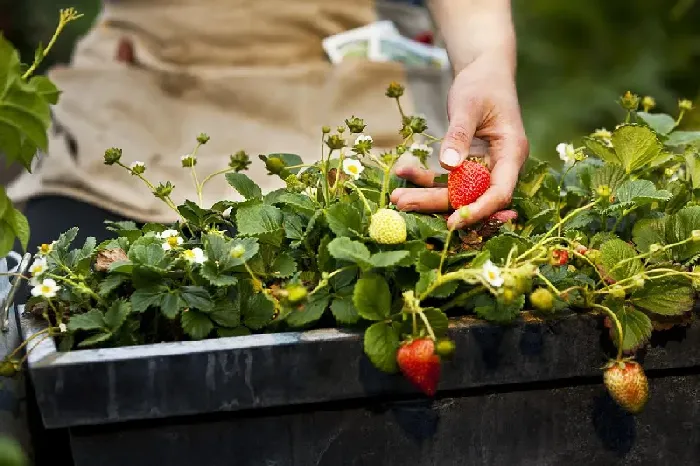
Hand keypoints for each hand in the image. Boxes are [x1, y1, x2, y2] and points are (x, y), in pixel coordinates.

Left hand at [391, 55, 528, 228]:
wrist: (484, 71)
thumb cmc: (482, 83)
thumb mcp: (468, 104)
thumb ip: (459, 134)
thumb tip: (449, 165)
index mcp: (511, 153)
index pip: (499, 192)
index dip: (478, 211)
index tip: (452, 223)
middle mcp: (499, 166)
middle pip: (471, 197)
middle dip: (437, 204)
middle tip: (402, 204)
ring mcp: (483, 167)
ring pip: (455, 192)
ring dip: (426, 196)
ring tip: (396, 198)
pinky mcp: (466, 165)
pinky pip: (445, 180)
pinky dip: (424, 179)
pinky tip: (402, 173)